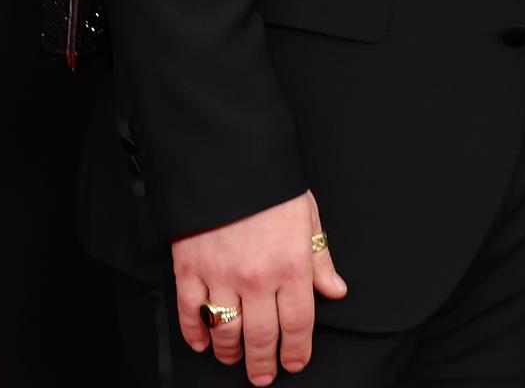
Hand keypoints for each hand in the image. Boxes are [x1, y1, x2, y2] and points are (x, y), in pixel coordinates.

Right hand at [171, 190, 347, 384]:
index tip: (295, 363)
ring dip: (230, 352)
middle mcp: (257, 278)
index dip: (296, 350)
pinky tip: (203, 343)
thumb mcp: (308, 217)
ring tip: (234, 360)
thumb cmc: (272, 187)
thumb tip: (335, 290)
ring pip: (225, 330)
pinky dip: (195, 333)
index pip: (298, 323)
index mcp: (292, 265)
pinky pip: (190, 312)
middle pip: (261, 336)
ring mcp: (220, 275)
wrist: (229, 158)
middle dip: (263, 362)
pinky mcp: (189, 269)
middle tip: (263, 376)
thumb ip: (320, 258)